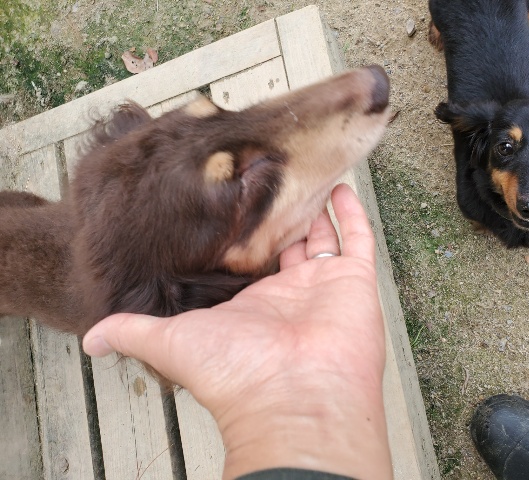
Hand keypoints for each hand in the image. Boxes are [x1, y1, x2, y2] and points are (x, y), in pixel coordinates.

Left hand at [83, 183, 391, 479]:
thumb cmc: (235, 374)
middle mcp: (289, 295)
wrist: (293, 395)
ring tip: (302, 175)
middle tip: (270, 180)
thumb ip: (133, 331)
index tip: (231, 203)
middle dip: (279, 216)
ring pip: (322, 238)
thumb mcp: (169, 342)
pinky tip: (340, 188)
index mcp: (251, 306)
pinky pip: (358, 240)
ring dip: (315, 209)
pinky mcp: (354, 281)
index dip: (242, 236)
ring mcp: (323, 287)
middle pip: (285, 245)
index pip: (247, 263)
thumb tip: (92, 339)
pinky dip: (353, 214)